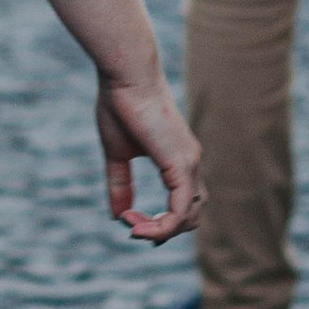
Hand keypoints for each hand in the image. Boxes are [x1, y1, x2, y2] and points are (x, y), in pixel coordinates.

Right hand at [97, 69, 202, 240]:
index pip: (184, 204)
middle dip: (162, 230)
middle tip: (132, 226)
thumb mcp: (117, 153)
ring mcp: (190, 163)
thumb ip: (120, 185)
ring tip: (132, 226)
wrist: (126, 76)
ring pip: (188, 217)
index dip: (160, 221)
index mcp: (180, 160)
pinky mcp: (181, 164)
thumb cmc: (120, 105)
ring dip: (160, 232)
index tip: (129, 220)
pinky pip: (180, 210)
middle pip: (191, 215)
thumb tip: (118, 216)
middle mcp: (191, 162)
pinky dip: (162, 226)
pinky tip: (136, 225)